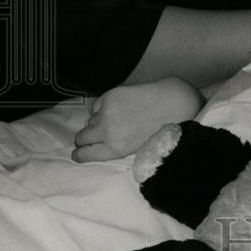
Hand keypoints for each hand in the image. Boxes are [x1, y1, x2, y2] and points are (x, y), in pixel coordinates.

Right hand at [72, 77, 203, 162]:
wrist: (173, 104)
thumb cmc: (158, 129)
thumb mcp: (135, 148)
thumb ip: (115, 148)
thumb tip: (96, 145)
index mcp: (115, 149)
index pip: (84, 154)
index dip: (79, 154)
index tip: (78, 153)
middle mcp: (106, 132)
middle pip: (81, 138)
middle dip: (83, 139)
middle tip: (91, 136)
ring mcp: (106, 113)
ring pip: (89, 120)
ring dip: (96, 122)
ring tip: (115, 119)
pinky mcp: (109, 96)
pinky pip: (96, 106)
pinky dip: (102, 108)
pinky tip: (117, 108)